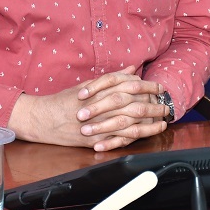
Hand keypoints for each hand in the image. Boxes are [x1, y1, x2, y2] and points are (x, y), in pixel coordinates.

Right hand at [7, 67, 167, 150]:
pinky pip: (116, 140)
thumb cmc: (65, 100)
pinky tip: (144, 137)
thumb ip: (112, 77)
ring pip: (128, 124)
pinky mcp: (93, 140)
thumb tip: (132, 69)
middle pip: (132, 105)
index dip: (147, 88)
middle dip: (152, 107)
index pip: (129, 86)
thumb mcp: (89, 84)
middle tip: (166, 107)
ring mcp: (96, 124)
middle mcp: (99, 106)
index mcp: (99, 90)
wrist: (43, 118)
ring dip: (147, 124)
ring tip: (162, 123)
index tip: (160, 89)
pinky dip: (132, 139)